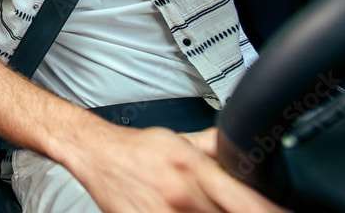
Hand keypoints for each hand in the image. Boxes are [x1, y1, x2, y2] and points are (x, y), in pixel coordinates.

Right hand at [68, 124, 284, 212]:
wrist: (97, 154)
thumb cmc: (139, 149)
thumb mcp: (182, 139)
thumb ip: (216, 147)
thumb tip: (246, 149)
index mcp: (194, 169)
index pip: (247, 203)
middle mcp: (182, 196)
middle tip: (234, 208)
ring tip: (203, 208)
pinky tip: (185, 212)